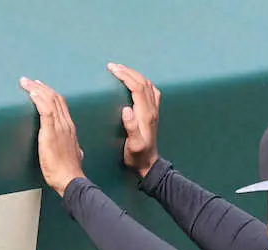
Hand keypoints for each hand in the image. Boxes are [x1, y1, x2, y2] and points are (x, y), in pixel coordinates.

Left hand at [19, 77, 85, 196]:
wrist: (70, 180)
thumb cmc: (69, 172)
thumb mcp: (75, 156)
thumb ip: (75, 150)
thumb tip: (78, 151)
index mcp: (70, 128)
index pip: (61, 104)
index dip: (50, 93)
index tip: (41, 87)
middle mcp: (66, 124)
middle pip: (54, 98)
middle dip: (41, 87)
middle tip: (29, 81)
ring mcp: (59, 127)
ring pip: (49, 100)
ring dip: (36, 89)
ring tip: (25, 83)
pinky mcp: (51, 133)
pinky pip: (45, 110)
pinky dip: (38, 99)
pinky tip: (31, 93)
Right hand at [108, 63, 159, 178]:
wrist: (149, 164)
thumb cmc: (137, 156)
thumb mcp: (133, 145)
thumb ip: (131, 127)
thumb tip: (126, 109)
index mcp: (146, 115)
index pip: (137, 87)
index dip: (125, 76)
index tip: (112, 70)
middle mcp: (152, 109)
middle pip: (142, 82)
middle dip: (127, 71)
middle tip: (112, 66)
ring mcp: (154, 110)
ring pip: (147, 84)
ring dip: (134, 74)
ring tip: (121, 70)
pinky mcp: (153, 113)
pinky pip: (151, 91)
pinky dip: (142, 81)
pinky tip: (136, 81)